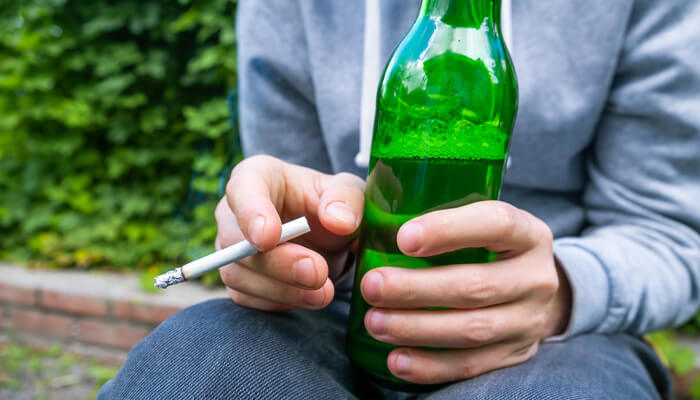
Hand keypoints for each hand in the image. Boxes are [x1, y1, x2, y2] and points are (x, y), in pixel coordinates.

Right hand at [216, 155, 364, 310]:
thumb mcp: (348, 192)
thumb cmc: (330, 203)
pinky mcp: (238, 278)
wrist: (325, 235)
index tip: (269, 237)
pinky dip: (279, 302)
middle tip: (317, 273)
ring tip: (323, 293)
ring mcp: (230, 248)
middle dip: (278, 262)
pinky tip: (308, 298)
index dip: (251, 213)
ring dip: (282, 289)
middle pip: (236, 241)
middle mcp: (233, 212)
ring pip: (238, 274)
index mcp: (257, 177)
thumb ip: (347, 200)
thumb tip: (338, 220)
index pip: (242, 189)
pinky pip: (246, 297)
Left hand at [361, 201, 571, 383]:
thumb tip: (358, 219)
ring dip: (416, 328)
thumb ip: (432, 214)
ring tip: (375, 322)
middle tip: (372, 286)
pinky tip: (396, 360)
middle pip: (476, 286)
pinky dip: (430, 365)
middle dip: (416, 289)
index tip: (403, 238)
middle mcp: (537, 276)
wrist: (530, 285)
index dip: (449, 230)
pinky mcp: (516, 354)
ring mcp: (530, 320)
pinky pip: (471, 364)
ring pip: (472, 329)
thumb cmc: (483, 243)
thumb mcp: (474, 218)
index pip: (496, 223)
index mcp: (528, 232)